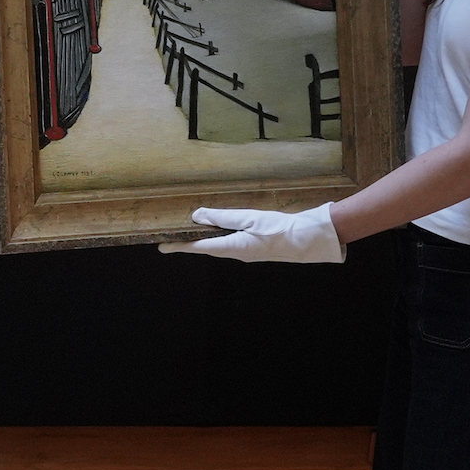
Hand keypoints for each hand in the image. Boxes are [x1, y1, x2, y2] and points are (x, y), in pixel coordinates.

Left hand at [158, 204, 342, 263]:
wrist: (308, 239)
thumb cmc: (280, 229)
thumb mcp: (249, 219)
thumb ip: (222, 217)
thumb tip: (196, 216)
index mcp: (233, 248)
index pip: (199, 247)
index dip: (179, 246)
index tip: (161, 247)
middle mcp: (237, 253)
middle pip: (206, 248)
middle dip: (187, 243)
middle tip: (169, 239)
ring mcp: (246, 252)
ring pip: (217, 246)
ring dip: (202, 240)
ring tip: (187, 233)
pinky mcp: (254, 248)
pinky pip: (229, 243)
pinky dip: (217, 237)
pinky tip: (215, 230)